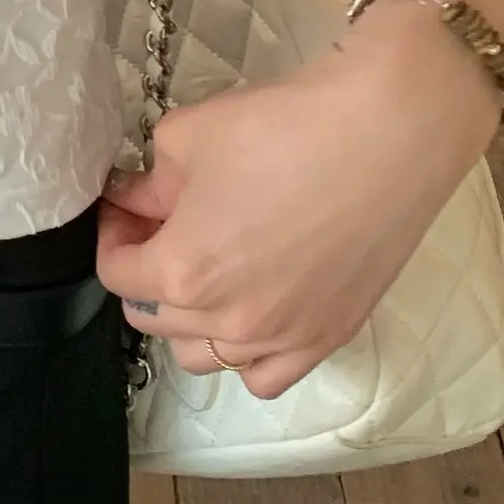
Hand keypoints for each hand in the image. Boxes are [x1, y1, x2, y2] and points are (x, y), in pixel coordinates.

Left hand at [95, 0, 503, 399]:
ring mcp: (283, 338)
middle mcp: (229, 321)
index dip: (115, 236)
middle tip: (165, 228)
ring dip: (191, 319)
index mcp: (183, 272)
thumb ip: (147, 183)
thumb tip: (130, 199)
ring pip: (205, 357)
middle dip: (148, 272)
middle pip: (156, 318)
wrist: (388, 131)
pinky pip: (267, 377)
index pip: (118, 275)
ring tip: (209, 271)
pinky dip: (248, 354)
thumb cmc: (282, 126)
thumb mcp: (186, 138)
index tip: (128, 207)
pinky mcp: (329, 337)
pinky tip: (253, 311)